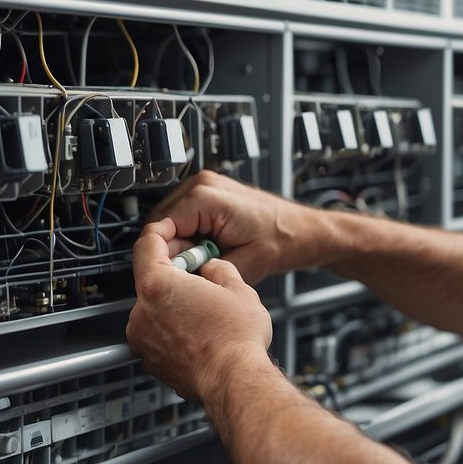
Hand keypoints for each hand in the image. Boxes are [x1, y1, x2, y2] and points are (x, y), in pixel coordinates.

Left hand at [127, 218, 272, 401]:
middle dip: (173, 276)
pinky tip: (197, 333)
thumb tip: (211, 268)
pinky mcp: (149, 360)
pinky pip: (155, 334)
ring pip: (152, 309)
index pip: (146, 245)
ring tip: (203, 313)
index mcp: (158, 286)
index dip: (159, 234)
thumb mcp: (237, 287)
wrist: (234, 381)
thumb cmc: (235, 340)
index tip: (167, 232)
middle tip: (200, 278)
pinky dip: (171, 330)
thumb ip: (217, 268)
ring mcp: (142, 339)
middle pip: (149, 279)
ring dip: (172, 305)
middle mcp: (142, 312)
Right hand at [147, 171, 322, 283]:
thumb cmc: (284, 239)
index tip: (170, 273)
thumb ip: (204, 271)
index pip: (159, 226)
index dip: (162, 254)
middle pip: (161, 222)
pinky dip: (189, 236)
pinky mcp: (209, 194)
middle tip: (189, 271)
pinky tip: (206, 250)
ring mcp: (206, 186)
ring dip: (180, 243)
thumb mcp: (241, 265)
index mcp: (207, 196)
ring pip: (170, 222)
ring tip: (203, 260)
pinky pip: (183, 218)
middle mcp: (203, 184)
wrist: (303, 230)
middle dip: (170, 249)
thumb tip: (177, 280)